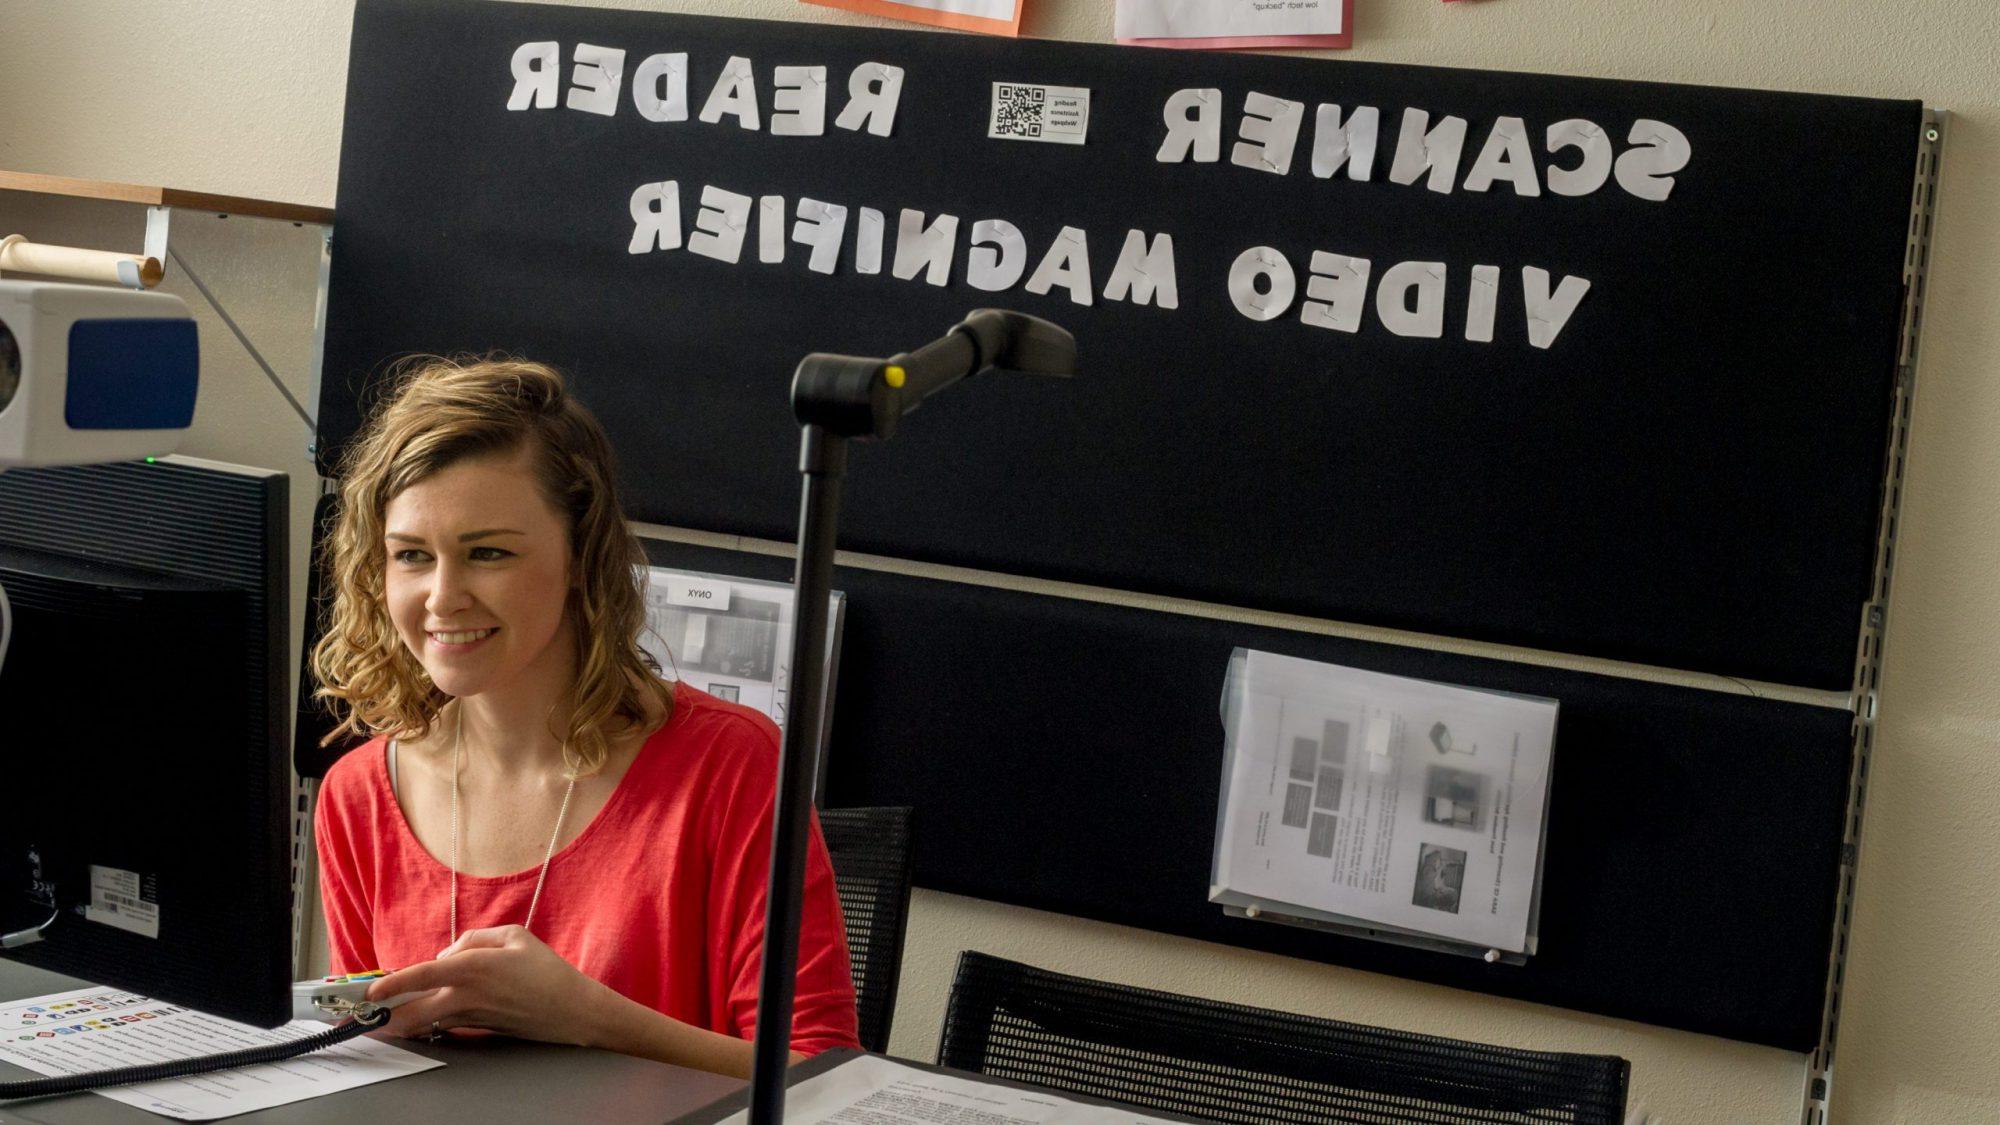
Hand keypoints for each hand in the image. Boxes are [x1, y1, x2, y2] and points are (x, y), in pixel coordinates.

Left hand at [366, 925, 608, 1045]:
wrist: (571, 1011)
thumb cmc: (547, 971)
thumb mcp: (515, 936)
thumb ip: (475, 938)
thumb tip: (448, 953)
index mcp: (474, 968)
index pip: (422, 975)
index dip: (392, 984)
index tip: (370, 992)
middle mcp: (467, 995)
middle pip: (413, 1013)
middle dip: (385, 1019)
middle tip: (363, 1020)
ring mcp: (470, 1016)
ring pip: (424, 1022)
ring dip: (401, 1022)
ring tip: (380, 1022)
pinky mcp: (477, 1028)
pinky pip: (442, 1024)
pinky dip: (425, 1023)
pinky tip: (414, 1021)